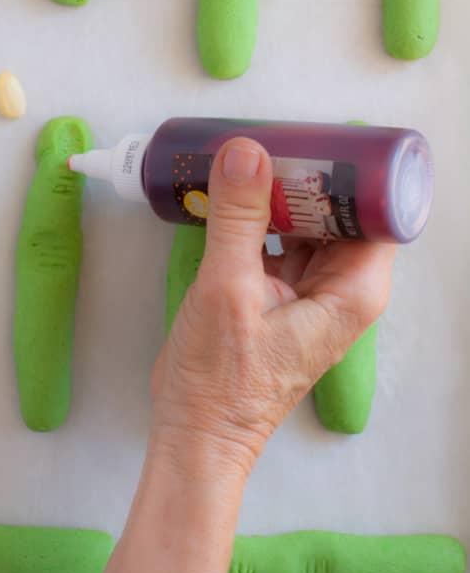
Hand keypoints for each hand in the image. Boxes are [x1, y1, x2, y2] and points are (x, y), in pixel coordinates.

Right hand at [151, 137, 396, 474]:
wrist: (195, 435)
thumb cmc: (221, 382)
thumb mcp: (228, 288)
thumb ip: (238, 217)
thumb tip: (246, 152)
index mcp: (352, 290)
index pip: (377, 211)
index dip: (354, 172)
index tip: (317, 138)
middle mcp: (342, 290)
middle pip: (344, 213)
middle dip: (312, 175)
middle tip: (273, 139)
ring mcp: (312, 294)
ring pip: (312, 225)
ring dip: (285, 195)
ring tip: (251, 159)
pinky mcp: (282, 297)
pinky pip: (284, 242)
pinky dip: (264, 219)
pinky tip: (235, 198)